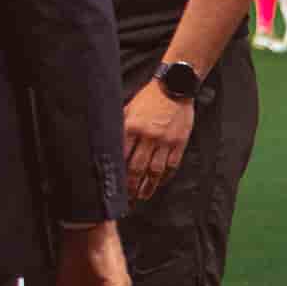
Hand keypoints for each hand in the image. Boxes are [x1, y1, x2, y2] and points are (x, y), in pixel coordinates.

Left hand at [123, 80, 195, 200]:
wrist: (174, 87)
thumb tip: (107, 142)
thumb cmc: (148, 98)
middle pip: (137, 167)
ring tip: (142, 196)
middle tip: (126, 199)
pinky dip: (165, 177)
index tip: (112, 184)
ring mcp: (165, 141)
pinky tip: (159, 183)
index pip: (121, 156)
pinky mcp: (179, 143)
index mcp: (131, 126)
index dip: (117, 172)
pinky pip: (172, 165)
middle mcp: (148, 136)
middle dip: (131, 186)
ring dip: (148, 186)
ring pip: (155, 170)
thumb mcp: (127, 108)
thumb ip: (119, 125)